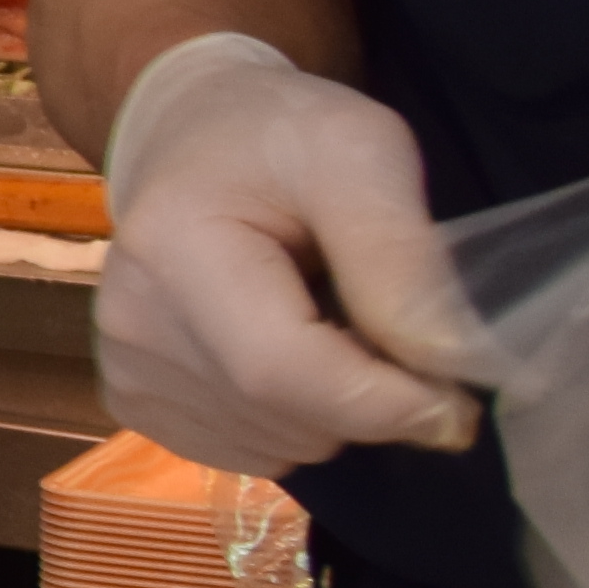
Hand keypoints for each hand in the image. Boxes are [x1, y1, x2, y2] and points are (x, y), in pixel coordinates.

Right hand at [89, 32, 484, 475]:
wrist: (191, 136)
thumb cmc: (280, 133)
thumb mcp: (361, 150)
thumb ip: (399, 253)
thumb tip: (447, 365)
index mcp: (173, 252)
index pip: (282, 372)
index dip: (387, 402)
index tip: (461, 397)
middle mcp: (131, 328)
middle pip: (290, 420)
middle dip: (369, 397)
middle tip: (386, 321)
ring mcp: (127, 373)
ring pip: (281, 448)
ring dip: (334, 408)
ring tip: (327, 321)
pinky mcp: (135, 402)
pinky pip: (253, 454)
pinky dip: (296, 419)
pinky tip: (287, 349)